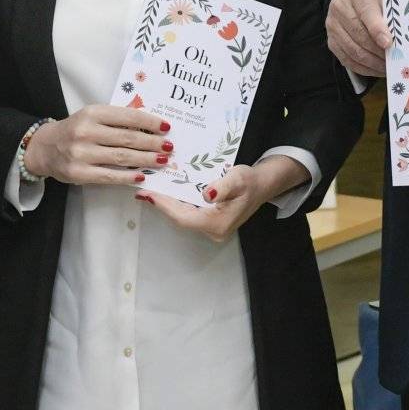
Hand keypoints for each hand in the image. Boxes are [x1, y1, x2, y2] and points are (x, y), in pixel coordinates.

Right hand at [29, 104, 170, 188]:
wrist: (45, 148)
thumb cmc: (76, 130)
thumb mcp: (92, 116)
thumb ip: (116, 119)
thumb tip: (150, 126)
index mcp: (92, 113)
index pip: (127, 116)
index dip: (149, 122)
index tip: (166, 127)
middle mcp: (86, 131)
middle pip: (127, 138)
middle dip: (152, 143)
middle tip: (169, 146)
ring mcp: (81, 153)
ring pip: (121, 157)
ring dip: (146, 159)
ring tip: (162, 160)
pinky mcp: (79, 173)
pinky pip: (109, 175)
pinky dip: (128, 176)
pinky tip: (143, 175)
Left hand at [144, 154, 309, 241]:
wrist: (263, 185)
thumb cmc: (250, 181)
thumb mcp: (237, 179)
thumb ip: (222, 187)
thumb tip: (207, 195)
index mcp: (217, 224)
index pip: (183, 217)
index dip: (164, 206)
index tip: (148, 194)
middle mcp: (213, 230)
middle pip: (180, 218)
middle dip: (162, 204)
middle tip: (145, 190)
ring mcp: (211, 228)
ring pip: (183, 216)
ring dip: (168, 204)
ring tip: (152, 189)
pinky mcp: (210, 222)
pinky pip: (189, 213)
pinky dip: (177, 203)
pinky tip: (167, 192)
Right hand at [327, 0, 388, 77]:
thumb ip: (393, 13)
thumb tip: (403, 37)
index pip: (366, 11)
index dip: (377, 29)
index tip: (388, 43)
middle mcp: (339, 6)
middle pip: (359, 33)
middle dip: (378, 51)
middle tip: (394, 60)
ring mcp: (332, 24)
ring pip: (353, 49)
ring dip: (372, 62)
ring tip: (388, 68)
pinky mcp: (331, 41)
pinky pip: (347, 60)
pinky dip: (364, 68)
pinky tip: (377, 70)